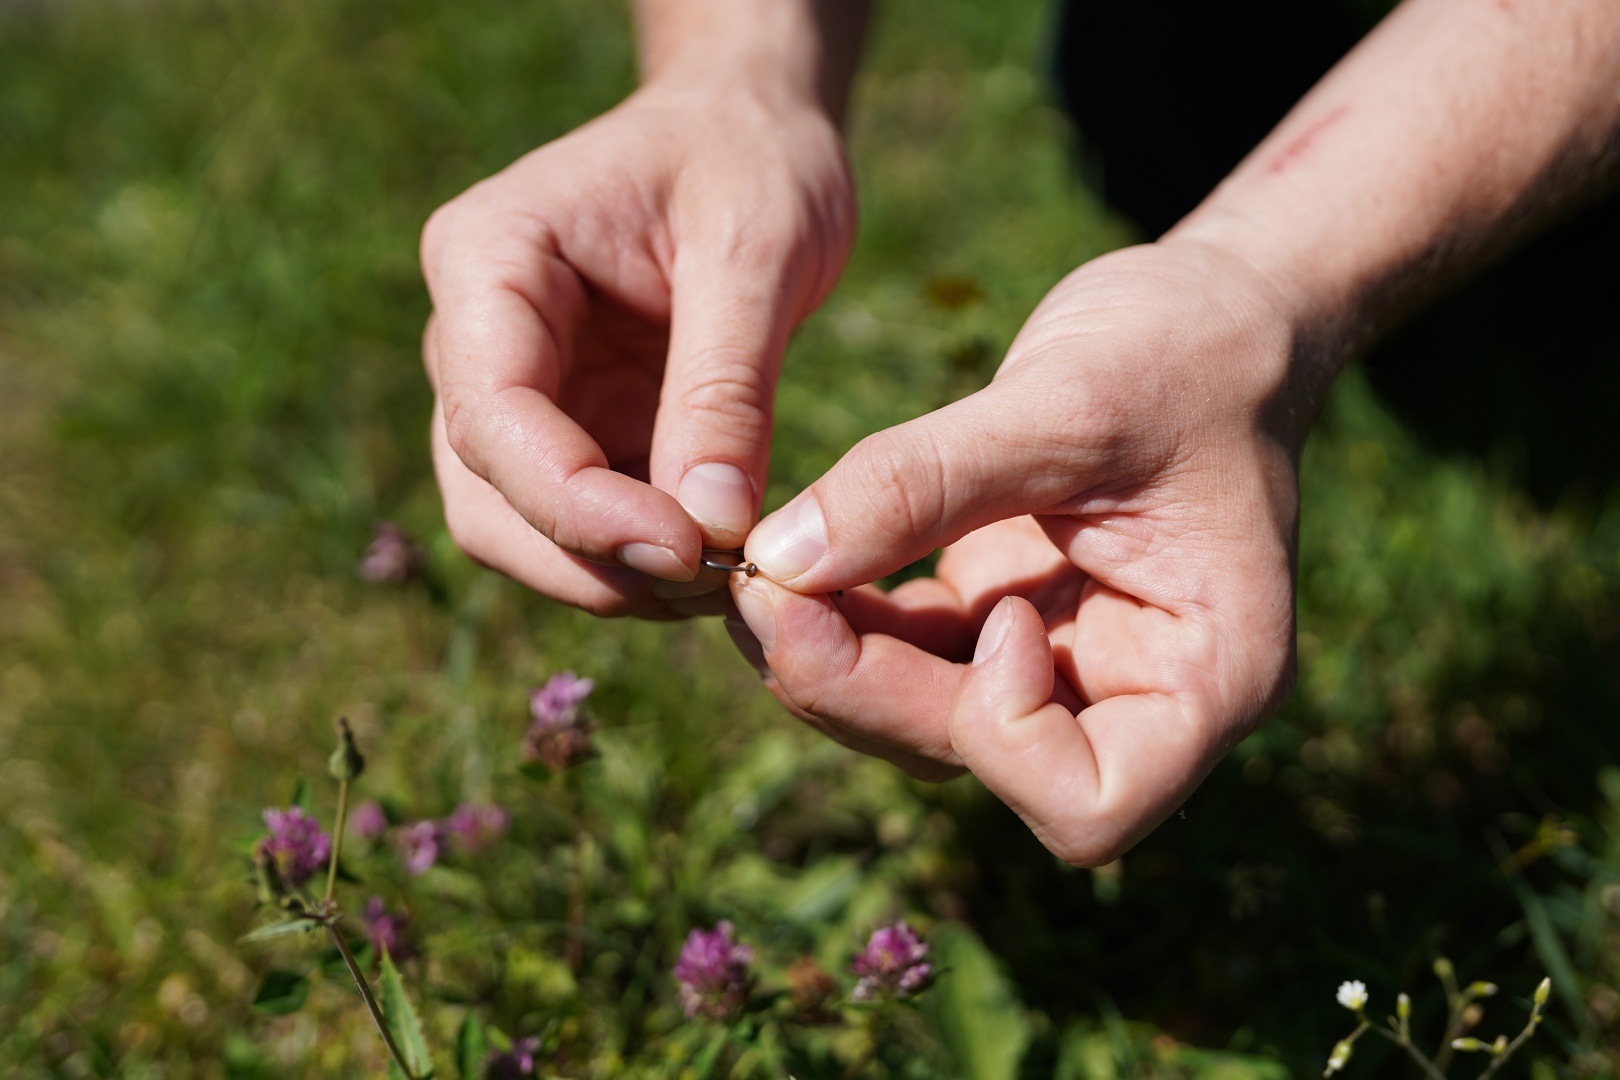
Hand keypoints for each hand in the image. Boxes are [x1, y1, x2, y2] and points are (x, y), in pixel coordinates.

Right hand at [420, 76, 854, 617]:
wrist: (748, 132)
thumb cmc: (747, 159)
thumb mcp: (756, 248)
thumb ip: (725, 387)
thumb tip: (711, 529)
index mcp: (488, 261)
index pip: (493, 415)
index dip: (576, 505)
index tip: (686, 550)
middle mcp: (475, 338)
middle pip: (488, 497)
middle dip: (591, 561)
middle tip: (716, 585)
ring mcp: (517, 394)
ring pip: (523, 531)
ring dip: (616, 579)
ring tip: (728, 581)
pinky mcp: (572, 433)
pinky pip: (583, 528)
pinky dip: (644, 565)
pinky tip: (723, 565)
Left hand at [726, 239, 1308, 863]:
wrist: (1214, 309)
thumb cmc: (1186, 348)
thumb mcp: (1066, 402)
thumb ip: (922, 483)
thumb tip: (774, 562)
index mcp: (1211, 676)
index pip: (1090, 804)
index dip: (1003, 733)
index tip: (992, 609)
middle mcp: (1135, 697)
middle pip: (976, 758)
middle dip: (864, 686)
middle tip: (762, 593)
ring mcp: (1063, 665)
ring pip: (921, 717)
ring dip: (832, 658)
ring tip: (757, 572)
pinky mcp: (1004, 622)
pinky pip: (906, 653)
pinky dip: (843, 617)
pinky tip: (787, 560)